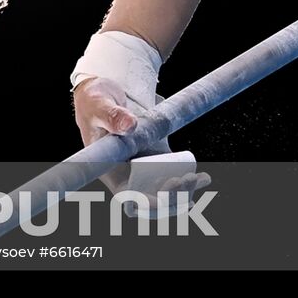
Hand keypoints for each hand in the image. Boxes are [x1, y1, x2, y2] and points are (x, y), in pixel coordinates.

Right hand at [72, 76, 209, 214]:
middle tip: (184, 180)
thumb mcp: (98, 105)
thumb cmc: (94, 102)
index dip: (144, 203)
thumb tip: (130, 125)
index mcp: (109, 169)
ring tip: (199, 179)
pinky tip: (203, 178)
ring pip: (166, 191)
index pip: (127, 196)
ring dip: (184, 191)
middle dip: (171, 197)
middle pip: (152, 199)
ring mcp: (145, 166)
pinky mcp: (159, 156)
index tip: (158, 199)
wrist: (105, 94)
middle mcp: (128, 173)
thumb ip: (111, 115)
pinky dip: (190, 181)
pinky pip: (175, 175)